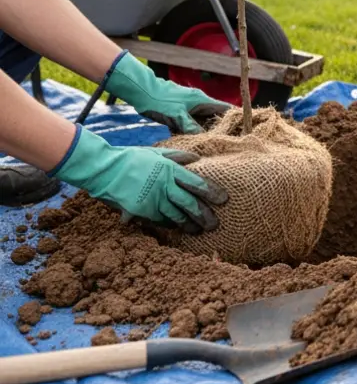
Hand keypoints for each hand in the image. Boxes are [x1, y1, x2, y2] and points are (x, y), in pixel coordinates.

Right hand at [51, 126, 226, 232]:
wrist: (104, 168)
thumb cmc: (130, 158)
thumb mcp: (156, 153)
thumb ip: (177, 157)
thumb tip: (196, 159)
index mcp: (170, 170)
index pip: (197, 183)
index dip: (212, 193)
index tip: (224, 200)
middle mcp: (164, 186)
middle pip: (190, 204)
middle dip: (204, 215)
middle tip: (215, 224)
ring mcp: (152, 199)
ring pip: (176, 216)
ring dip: (189, 225)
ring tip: (199, 231)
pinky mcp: (140, 210)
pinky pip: (159, 220)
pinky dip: (170, 224)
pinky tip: (178, 228)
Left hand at [104, 51, 231, 133]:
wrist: (141, 90)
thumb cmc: (160, 100)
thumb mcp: (177, 116)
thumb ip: (191, 127)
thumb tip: (204, 139)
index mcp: (202, 101)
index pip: (225, 109)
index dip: (233, 119)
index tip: (239, 132)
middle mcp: (198, 103)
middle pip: (214, 118)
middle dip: (217, 130)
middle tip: (222, 144)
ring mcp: (188, 107)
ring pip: (200, 122)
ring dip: (201, 132)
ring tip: (205, 146)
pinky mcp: (178, 112)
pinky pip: (188, 123)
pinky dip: (188, 131)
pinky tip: (186, 141)